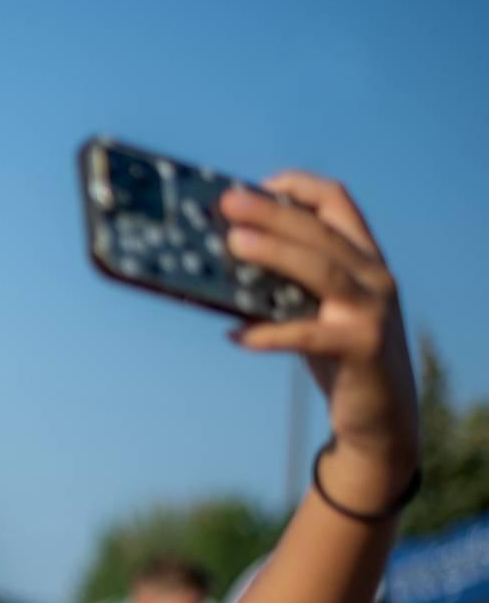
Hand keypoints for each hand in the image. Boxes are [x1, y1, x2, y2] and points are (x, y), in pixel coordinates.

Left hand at [223, 174, 417, 468]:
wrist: (379, 416)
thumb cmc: (337, 354)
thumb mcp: (317, 309)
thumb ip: (287, 283)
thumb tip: (222, 261)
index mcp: (364, 258)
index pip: (338, 202)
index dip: (297, 187)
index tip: (256, 186)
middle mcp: (375, 276)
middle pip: (321, 230)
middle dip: (273, 213)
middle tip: (227, 203)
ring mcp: (371, 310)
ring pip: (322, 269)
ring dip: (275, 252)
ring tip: (233, 244)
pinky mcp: (360, 347)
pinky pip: (307, 335)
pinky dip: (268, 334)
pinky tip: (234, 336)